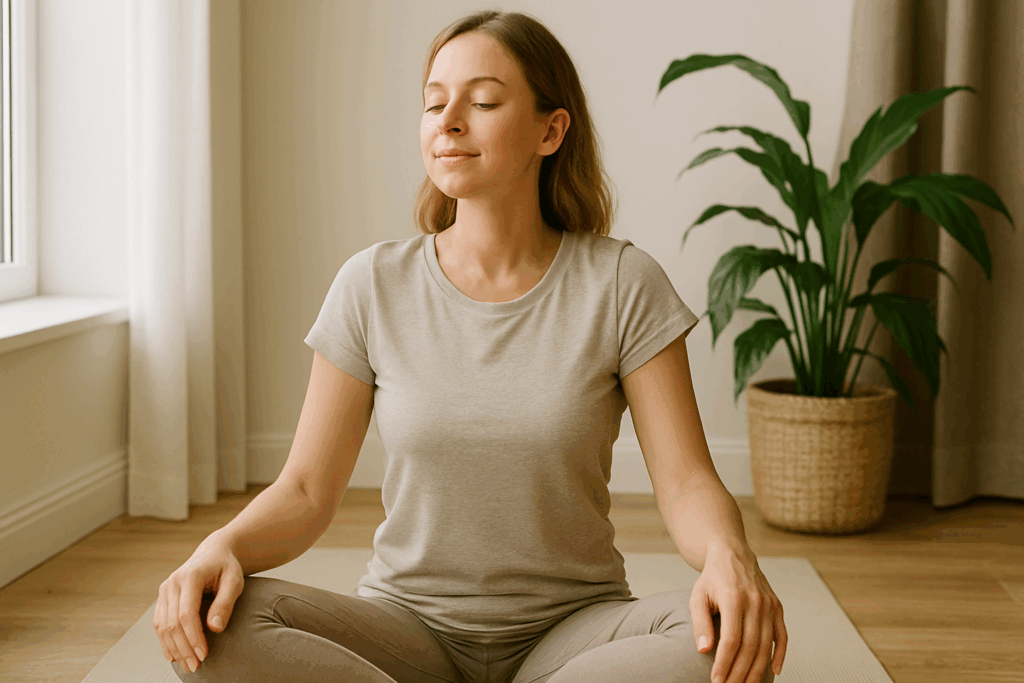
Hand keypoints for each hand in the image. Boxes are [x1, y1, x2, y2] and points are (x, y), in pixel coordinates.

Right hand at [154, 533, 244, 672]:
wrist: (214, 552)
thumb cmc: (227, 567)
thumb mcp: (234, 581)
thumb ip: (225, 603)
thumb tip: (215, 628)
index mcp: (190, 576)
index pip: (186, 614)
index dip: (194, 637)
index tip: (204, 654)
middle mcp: (172, 582)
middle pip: (172, 623)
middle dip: (183, 648)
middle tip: (195, 667)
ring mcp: (165, 589)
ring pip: (162, 625)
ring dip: (173, 648)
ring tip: (186, 665)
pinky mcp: (163, 596)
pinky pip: (159, 622)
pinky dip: (165, 640)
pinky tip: (173, 655)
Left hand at [690, 540, 786, 681]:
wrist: (733, 555)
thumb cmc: (712, 578)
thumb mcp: (698, 596)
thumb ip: (700, 622)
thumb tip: (703, 650)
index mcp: (734, 598)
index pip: (731, 640)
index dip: (724, 663)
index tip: (716, 680)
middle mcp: (755, 602)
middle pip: (750, 647)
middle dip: (739, 672)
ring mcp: (769, 605)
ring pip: (766, 645)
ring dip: (756, 669)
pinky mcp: (777, 607)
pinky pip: (782, 635)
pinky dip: (780, 654)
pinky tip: (774, 671)